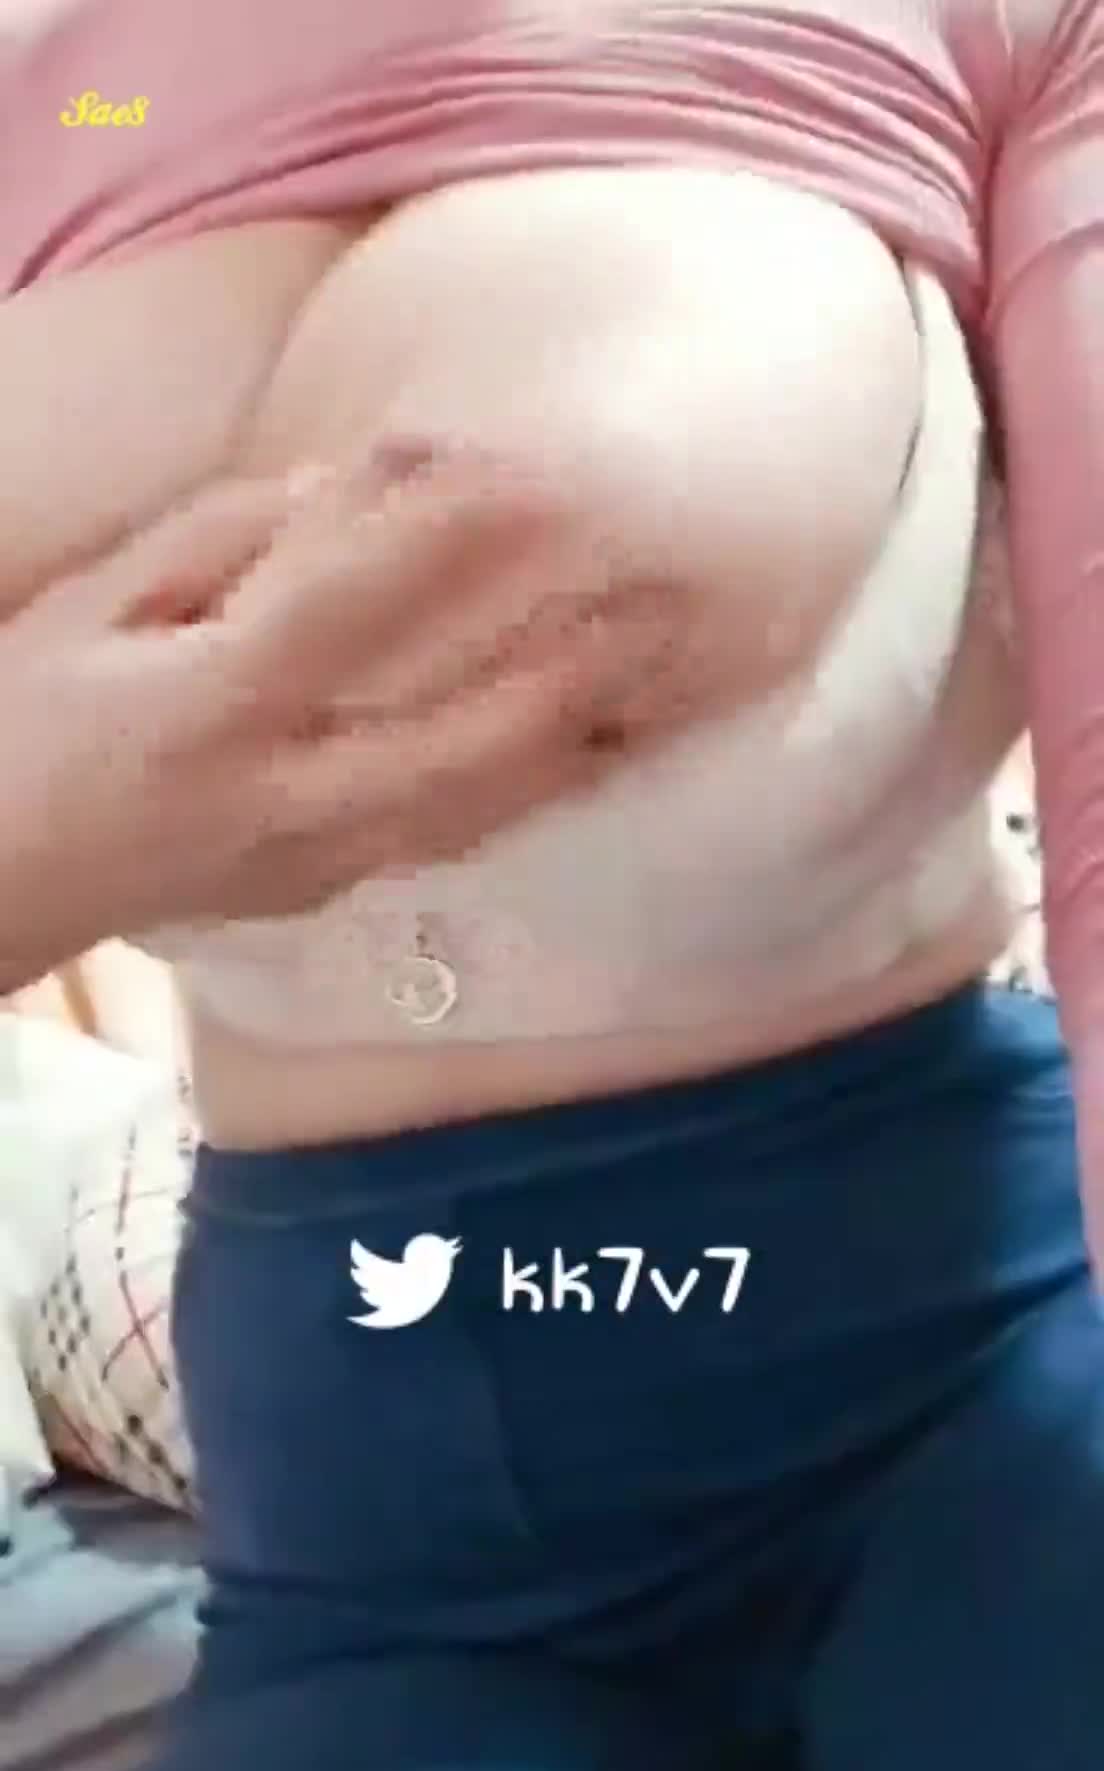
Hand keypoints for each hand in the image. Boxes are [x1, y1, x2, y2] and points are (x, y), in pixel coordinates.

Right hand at [1, 453, 657, 984]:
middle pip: (461, 739)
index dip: (454, 538)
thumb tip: (352, 484)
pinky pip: (454, 838)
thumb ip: (223, 540)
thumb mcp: (94, 608)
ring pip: (480, 808)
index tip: (548, 475)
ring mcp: (311, 860)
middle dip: (576, 672)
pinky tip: (604, 752)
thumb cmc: (25, 726)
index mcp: (208, 707)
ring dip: (588, 745)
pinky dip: (535, 794)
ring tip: (682, 682)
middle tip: (676, 602)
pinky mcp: (323, 891)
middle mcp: (279, 796)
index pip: (352, 607)